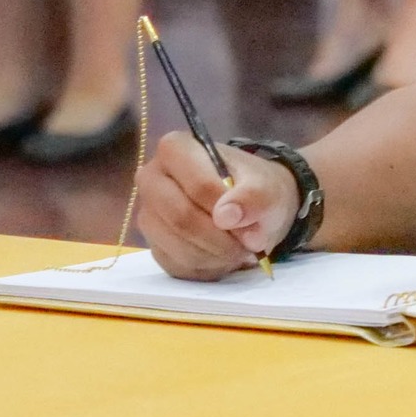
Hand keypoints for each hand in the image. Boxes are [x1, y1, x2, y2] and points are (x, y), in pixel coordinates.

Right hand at [138, 131, 301, 279]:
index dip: (227, 209)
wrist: (252, 208)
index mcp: (176, 149)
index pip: (198, 185)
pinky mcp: (154, 246)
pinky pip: (177, 265)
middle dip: (221, 238)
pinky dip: (208, 267)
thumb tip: (226, 216)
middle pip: (181, 217)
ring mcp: (149, 215)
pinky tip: (223, 255)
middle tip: (250, 244)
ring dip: (217, 255)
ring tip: (240, 247)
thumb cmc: (255, 188)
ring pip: (178, 246)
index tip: (252, 223)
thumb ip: (252, 197)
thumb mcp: (266, 188)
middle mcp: (151, 179)